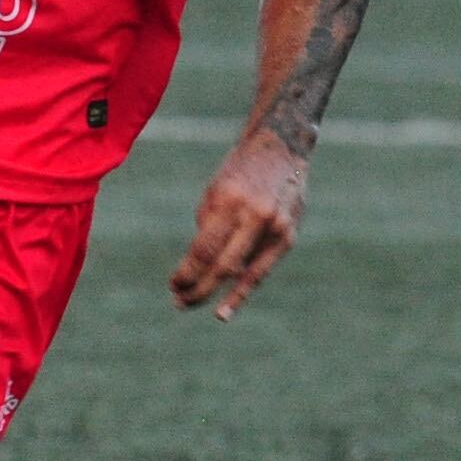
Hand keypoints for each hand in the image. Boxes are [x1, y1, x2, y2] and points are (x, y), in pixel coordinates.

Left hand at [170, 130, 308, 317]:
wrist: (281, 149)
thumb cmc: (240, 171)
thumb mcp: (215, 191)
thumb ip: (209, 227)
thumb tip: (200, 267)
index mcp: (228, 202)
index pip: (203, 249)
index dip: (186, 272)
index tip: (172, 286)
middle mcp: (254, 216)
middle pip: (221, 265)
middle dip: (197, 288)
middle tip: (178, 302)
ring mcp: (274, 227)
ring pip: (241, 272)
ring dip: (215, 294)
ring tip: (191, 304)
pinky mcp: (288, 236)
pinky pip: (261, 271)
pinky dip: (241, 292)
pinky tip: (224, 311)